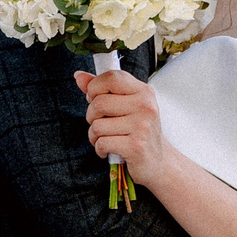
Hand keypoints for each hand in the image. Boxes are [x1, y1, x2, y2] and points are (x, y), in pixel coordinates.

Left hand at [74, 69, 168, 185]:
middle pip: (99, 103)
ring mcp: (142, 126)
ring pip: (97, 125)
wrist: (158, 161)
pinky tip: (109, 150)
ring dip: (94, 135)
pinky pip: (102, 143)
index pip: (111, 77)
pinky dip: (100, 149)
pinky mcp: (136, 146)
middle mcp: (145, 106)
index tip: (94, 98)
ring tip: (106, 138)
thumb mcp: (124, 105)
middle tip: (102, 123)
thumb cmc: (138, 130)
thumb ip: (101, 90)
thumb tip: (78, 76)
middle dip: (92, 116)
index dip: (94, 87)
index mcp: (143, 91)